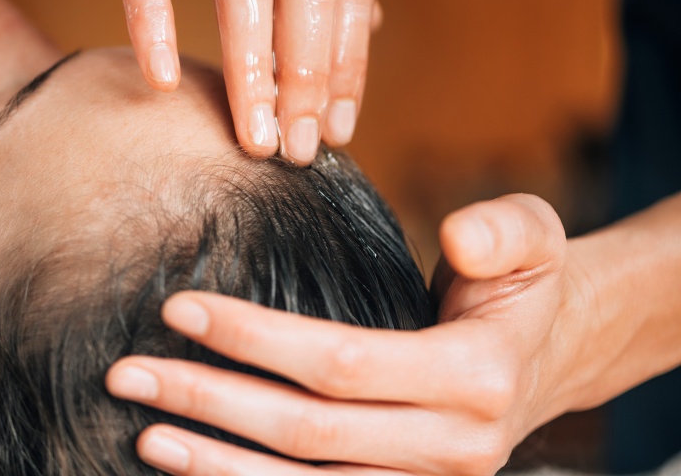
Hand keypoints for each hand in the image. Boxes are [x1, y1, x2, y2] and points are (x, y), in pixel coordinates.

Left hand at [106, 194, 580, 474]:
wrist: (553, 354)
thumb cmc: (525, 285)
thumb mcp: (534, 238)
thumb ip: (503, 231)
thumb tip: (458, 233)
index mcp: (475, 378)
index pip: (341, 363)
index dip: (255, 339)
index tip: (179, 308)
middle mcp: (454, 448)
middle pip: (308, 433)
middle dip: (210, 401)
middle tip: (129, 373)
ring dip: (218, 465)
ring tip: (145, 434)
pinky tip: (199, 470)